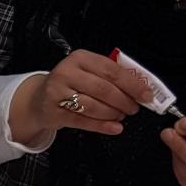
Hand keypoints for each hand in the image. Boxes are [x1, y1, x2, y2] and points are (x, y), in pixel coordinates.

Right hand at [10, 51, 156, 146]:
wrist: (39, 99)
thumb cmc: (71, 84)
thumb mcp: (88, 72)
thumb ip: (112, 76)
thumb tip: (142, 88)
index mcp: (80, 58)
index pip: (112, 70)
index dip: (133, 84)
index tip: (146, 95)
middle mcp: (66, 72)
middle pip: (104, 89)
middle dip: (124, 101)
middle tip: (134, 108)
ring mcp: (57, 93)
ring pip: (94, 106)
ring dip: (113, 114)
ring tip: (121, 116)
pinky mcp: (54, 112)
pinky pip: (83, 121)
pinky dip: (102, 126)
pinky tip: (114, 127)